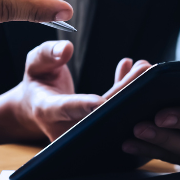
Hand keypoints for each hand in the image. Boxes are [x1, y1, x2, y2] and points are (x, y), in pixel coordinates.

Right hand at [0, 38, 150, 144]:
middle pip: (98, 112)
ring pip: (110, 113)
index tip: (100, 101)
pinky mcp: (95, 126)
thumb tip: (66, 49)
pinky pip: (113, 111)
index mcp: (46, 109)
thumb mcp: (34, 64)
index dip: (84, 106)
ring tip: (144, 67)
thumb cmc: (36, 82)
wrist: (36, 106)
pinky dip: (124, 91)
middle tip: (144, 69)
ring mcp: (82, 130)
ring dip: (130, 90)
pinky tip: (130, 70)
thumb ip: (47, 54)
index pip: (66, 108)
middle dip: (123, 91)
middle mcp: (66, 125)